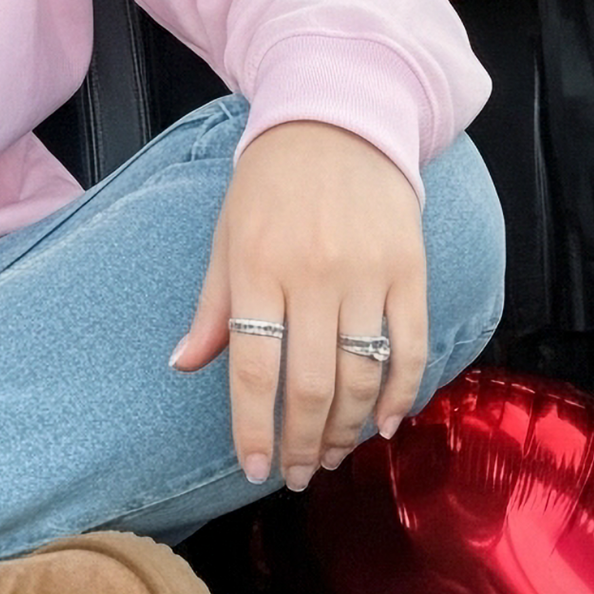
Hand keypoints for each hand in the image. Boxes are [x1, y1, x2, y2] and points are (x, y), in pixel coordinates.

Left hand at [170, 118, 425, 489]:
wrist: (336, 119)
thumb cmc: (270, 183)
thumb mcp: (226, 235)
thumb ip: (213, 306)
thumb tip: (184, 366)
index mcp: (256, 266)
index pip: (252, 366)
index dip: (254, 427)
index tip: (255, 469)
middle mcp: (312, 274)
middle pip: (311, 383)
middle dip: (304, 442)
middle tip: (300, 474)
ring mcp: (366, 273)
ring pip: (362, 375)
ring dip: (348, 428)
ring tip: (334, 454)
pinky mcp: (409, 269)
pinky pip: (410, 347)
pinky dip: (401, 394)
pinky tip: (384, 423)